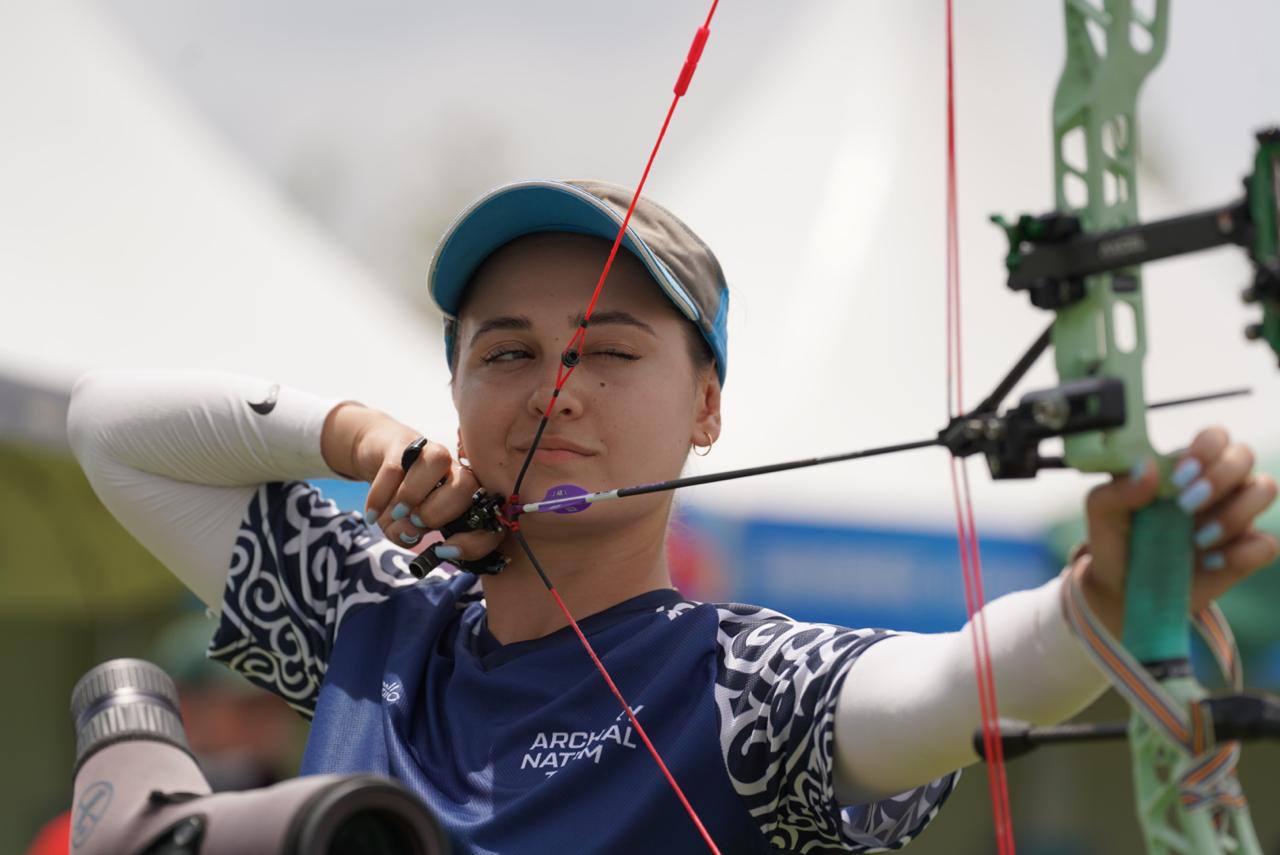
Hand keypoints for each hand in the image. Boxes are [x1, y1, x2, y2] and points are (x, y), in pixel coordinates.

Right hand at [354, 419, 504, 558]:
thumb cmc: (399, 498)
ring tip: (398, 512)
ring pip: (438, 461)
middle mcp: (454, 471)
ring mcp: (430, 452)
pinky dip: (381, 494)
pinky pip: (394, 466)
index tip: (446, 551)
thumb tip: (409, 533)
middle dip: (440, 512)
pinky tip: (372, 514)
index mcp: (466, 496)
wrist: (379, 456)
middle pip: (468, 485)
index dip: (475, 540)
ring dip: (415, 494)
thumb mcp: (402, 526)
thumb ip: (406, 535)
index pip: (488, 516)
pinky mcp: (402, 442)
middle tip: (416, 522)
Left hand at [1080, 426, 1277, 631]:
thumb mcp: (1102, 514)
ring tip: (1197, 539)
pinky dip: (1242, 553)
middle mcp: (1216, 486)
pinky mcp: (1244, 553)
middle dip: (1220, 476)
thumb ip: (1118, 489)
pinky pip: (1267, 544)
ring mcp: (1234, 517)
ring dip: (1234, 512)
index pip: (1214, 436)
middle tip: (1185, 505)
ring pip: (1265, 489)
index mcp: (1182, 467)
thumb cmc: (1116, 540)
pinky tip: (1210, 562)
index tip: (1180, 474)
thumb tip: (1147, 468)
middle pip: (1245, 455)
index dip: (1206, 446)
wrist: (1123, 590)